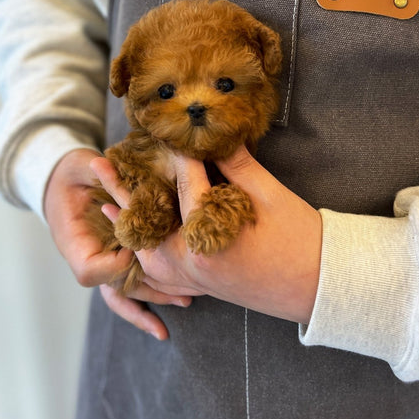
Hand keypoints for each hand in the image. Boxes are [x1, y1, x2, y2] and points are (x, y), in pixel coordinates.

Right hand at [44, 148, 192, 339]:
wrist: (63, 182)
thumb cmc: (72, 173)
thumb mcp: (79, 167)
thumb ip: (93, 171)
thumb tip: (107, 165)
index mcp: (73, 243)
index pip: (90, 271)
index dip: (115, 267)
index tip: (135, 252)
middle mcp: (88, 260)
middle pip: (113, 290)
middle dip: (147, 295)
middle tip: (181, 298)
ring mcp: (104, 263)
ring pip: (125, 295)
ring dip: (155, 300)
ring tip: (187, 301)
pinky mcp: (118, 258)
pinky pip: (134, 282)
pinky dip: (153, 293)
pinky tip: (180, 297)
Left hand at [91, 145, 322, 326]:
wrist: (320, 286)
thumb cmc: (300, 238)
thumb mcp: (269, 194)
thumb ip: (235, 164)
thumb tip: (214, 135)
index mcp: (207, 235)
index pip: (185, 183)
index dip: (180, 152)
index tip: (169, 130)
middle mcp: (190, 263)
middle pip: (147, 220)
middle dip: (124, 190)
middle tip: (98, 164)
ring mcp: (192, 280)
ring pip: (146, 252)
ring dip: (129, 224)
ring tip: (106, 202)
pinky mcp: (200, 287)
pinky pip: (159, 275)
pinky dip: (144, 256)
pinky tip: (135, 243)